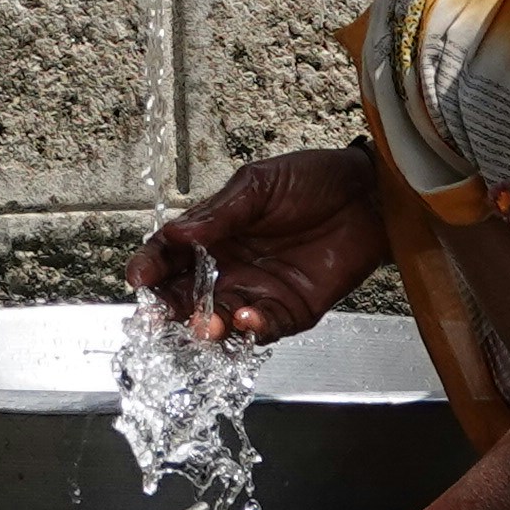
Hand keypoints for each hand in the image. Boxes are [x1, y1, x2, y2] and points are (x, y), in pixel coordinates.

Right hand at [131, 145, 390, 344]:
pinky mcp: (290, 310)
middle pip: (186, 296)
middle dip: (170, 308)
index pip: (170, 255)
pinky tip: (245, 317)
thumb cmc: (313, 181)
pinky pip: (262, 328)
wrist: (369, 195)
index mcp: (214, 233)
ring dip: (207, 325)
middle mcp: (230, 267)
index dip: (151, 267)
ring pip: (219, 318)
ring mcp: (258, 291)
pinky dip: (250, 329)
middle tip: (161, 315)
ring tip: (206, 323)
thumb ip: (220, 213)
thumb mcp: (259, 185)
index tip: (139, 278)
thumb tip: (178, 234)